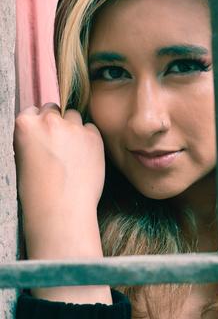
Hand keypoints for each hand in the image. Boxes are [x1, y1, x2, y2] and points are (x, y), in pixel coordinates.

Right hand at [15, 103, 104, 220]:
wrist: (61, 209)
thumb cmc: (38, 191)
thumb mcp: (23, 157)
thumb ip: (34, 136)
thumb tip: (45, 128)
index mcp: (25, 125)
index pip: (34, 110)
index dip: (40, 123)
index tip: (44, 135)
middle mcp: (49, 121)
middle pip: (55, 109)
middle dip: (57, 121)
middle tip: (60, 144)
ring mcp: (73, 127)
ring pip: (74, 116)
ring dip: (74, 128)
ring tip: (73, 152)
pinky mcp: (93, 136)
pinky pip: (91, 128)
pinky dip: (89, 138)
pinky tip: (85, 157)